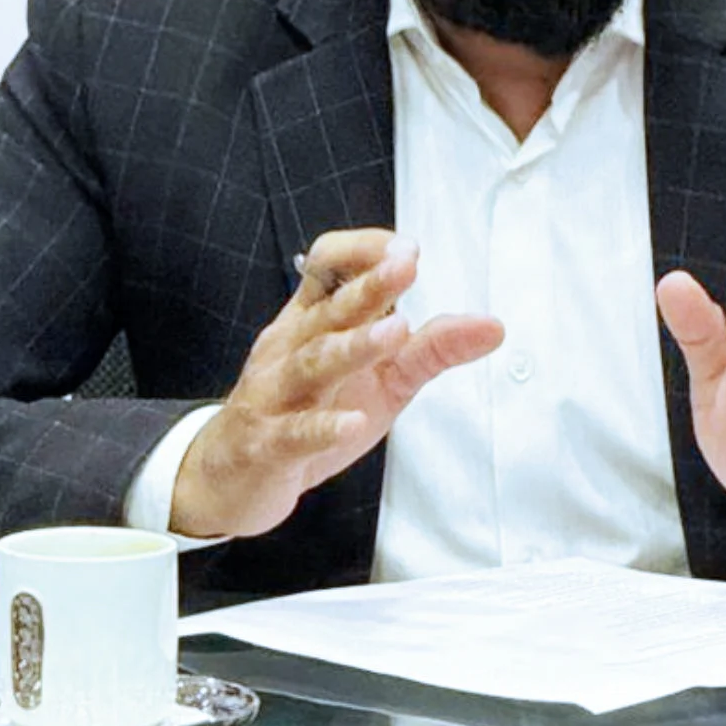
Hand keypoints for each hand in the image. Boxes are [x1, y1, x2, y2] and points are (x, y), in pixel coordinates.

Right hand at [170, 230, 502, 538]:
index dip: (364, 254)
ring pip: (312, 364)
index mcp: (312, 322)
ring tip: (394, 332)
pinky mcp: (267, 445)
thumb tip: (494, 325)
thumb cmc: (307, 413)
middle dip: (368, 287)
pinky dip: (322, 428)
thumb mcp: (382, 378)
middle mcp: (290, 348)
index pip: (327, 269)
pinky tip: (350, 424)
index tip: (406, 249)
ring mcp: (275, 395)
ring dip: (352, 346)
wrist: (232, 476)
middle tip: (406, 266)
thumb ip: (431, 349)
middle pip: (329, 310)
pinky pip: (293, 433)